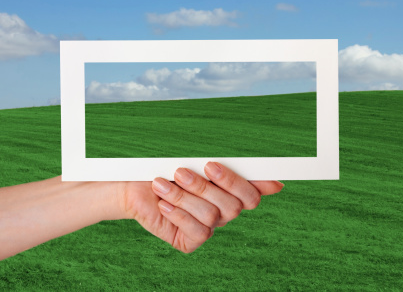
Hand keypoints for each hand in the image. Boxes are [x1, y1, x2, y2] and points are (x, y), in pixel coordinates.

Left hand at [121, 162, 283, 252]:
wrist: (130, 184)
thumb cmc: (162, 168)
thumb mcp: (191, 161)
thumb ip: (222, 166)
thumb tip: (262, 172)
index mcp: (226, 189)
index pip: (253, 192)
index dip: (263, 187)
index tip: (272, 181)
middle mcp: (221, 210)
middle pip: (237, 204)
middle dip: (210, 186)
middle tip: (185, 170)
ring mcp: (207, 227)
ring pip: (213, 215)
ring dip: (184, 196)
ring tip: (161, 183)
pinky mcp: (190, 241)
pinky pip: (199, 232)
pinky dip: (178, 214)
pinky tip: (163, 203)